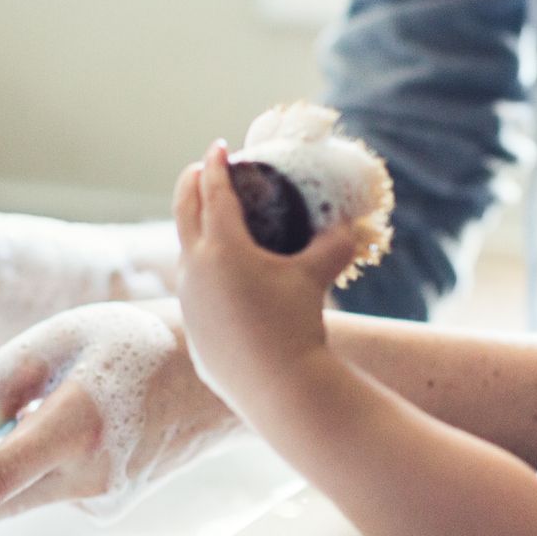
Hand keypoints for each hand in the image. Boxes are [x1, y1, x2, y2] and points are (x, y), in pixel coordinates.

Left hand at [0, 301, 239, 534]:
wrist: (221, 379)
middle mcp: (88, 478)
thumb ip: (0, 376)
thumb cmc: (140, 341)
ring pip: (9, 506)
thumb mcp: (64, 333)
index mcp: (77, 427)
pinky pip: (39, 494)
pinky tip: (34, 433)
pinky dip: (15, 476)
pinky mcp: (104, 505)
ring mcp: (99, 500)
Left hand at [172, 142, 364, 412]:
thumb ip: (333, 247)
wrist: (278, 387)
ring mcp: (189, 301)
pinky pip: (195, 293)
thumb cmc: (296, 325)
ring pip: (185, 255)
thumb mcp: (316, 278)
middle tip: (198, 170)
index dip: (215, 166)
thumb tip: (352, 229)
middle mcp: (195, 269)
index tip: (218, 148)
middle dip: (190, 186)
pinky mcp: (192, 331)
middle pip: (184, 214)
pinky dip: (203, 276)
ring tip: (208, 227)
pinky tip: (218, 284)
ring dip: (193, 233)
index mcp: (222, 247)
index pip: (213, 193)